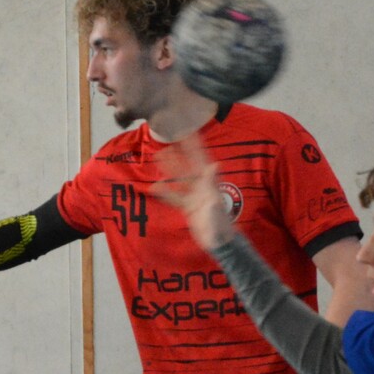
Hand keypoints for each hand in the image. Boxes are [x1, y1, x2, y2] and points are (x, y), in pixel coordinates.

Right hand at [152, 134, 233, 251]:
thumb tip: (215, 164)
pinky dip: (165, 192)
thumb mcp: (215, 202)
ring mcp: (195, 196)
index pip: (200, 158)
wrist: (218, 242)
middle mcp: (202, 186)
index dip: (194, 144)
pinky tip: (154, 187)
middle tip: (170, 137)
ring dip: (169, 167)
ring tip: (158, 156)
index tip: (187, 131)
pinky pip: (174, 197)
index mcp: (209, 182)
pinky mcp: (189, 207)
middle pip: (188, 164)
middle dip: (179, 151)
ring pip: (179, 178)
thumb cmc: (220, 224)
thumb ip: (212, 183)